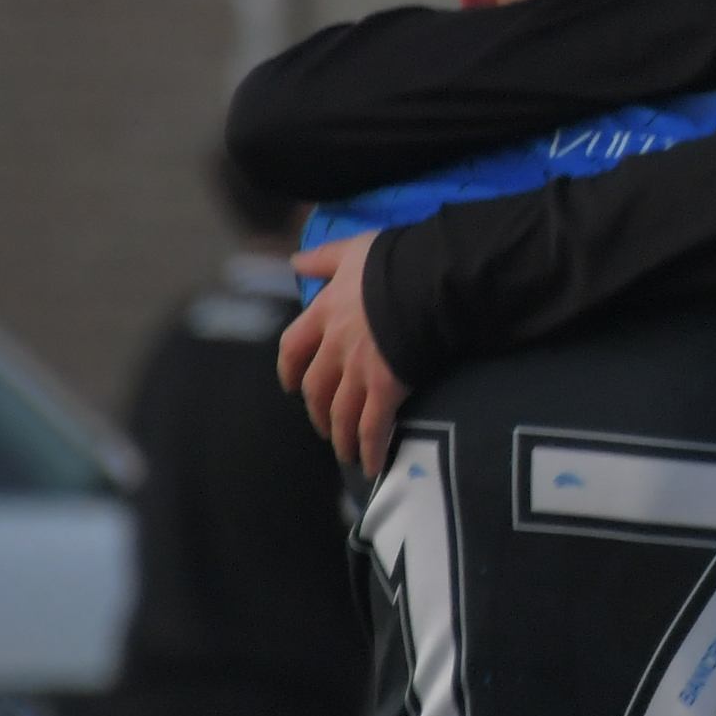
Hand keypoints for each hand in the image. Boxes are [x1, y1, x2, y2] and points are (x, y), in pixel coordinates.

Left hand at [275, 234, 411, 470]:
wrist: (427, 281)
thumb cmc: (393, 261)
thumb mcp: (353, 250)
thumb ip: (323, 258)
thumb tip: (295, 260)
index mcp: (325, 313)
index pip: (293, 347)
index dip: (289, 369)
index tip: (289, 384)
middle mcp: (336, 346)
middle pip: (316, 388)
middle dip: (317, 411)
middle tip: (324, 425)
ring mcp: (359, 370)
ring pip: (341, 413)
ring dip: (340, 436)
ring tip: (345, 452)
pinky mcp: (386, 388)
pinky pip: (373, 427)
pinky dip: (370, 449)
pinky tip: (372, 466)